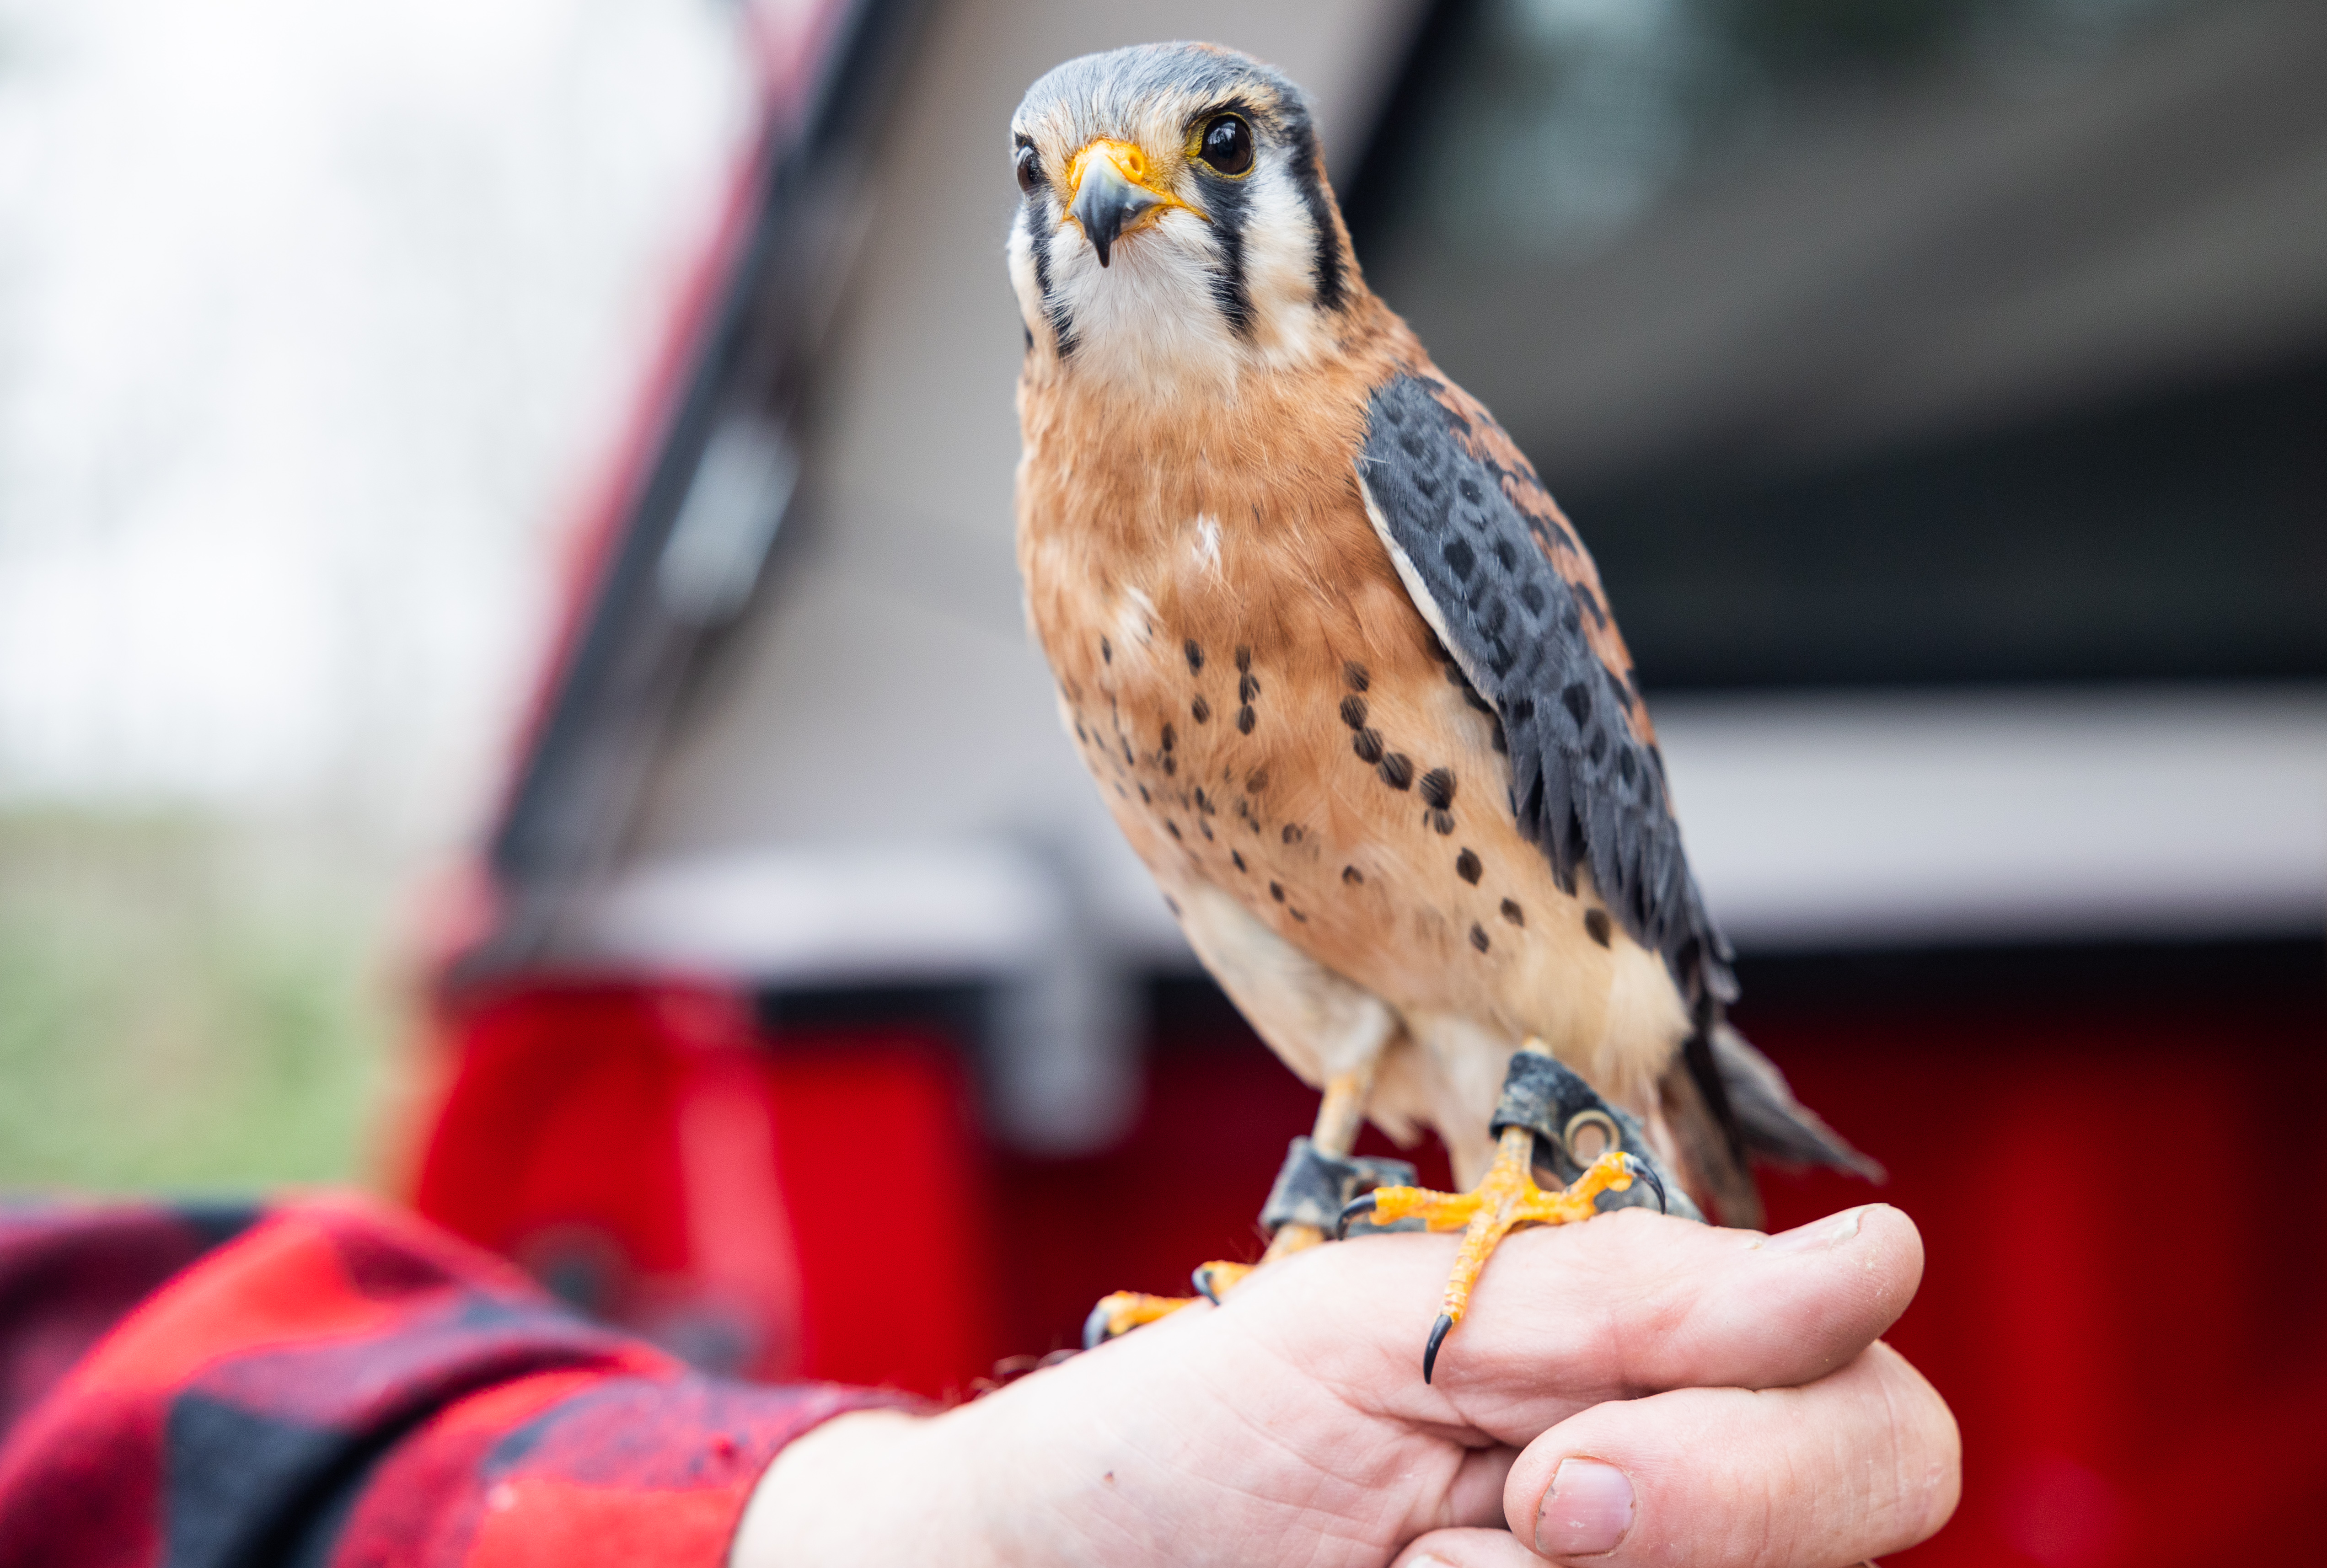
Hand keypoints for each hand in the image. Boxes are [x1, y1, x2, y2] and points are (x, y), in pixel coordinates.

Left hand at [736, 1205, 1957, 1567]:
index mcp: (1653, 1374)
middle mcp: (1677, 1501)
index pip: (1876, 1417)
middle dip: (1687, 1525)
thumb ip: (1636, 1303)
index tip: (1561, 1473)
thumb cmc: (1198, 1434)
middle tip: (1490, 1527)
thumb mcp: (1390, 1328)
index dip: (1762, 1457)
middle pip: (1850, 1520)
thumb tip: (1876, 1263)